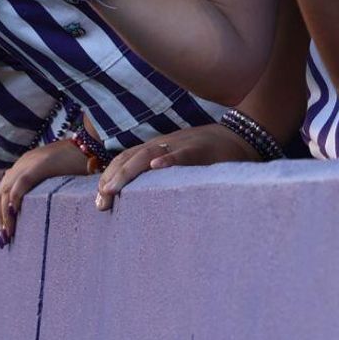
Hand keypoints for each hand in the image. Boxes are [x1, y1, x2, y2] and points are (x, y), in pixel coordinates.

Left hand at [0, 140, 89, 245]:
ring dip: (4, 214)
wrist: (89, 145)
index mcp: (24, 165)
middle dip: (0, 216)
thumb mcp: (55, 176)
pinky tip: (13, 215)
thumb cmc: (78, 164)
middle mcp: (22, 163)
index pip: (4, 190)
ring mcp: (28, 163)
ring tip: (8, 234)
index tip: (3, 230)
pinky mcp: (38, 166)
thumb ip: (43, 186)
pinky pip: (20, 185)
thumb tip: (40, 207)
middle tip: (3, 238)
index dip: (1, 211)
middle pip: (1, 192)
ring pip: (7, 191)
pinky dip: (14, 200)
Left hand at [94, 122, 258, 208]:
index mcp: (158, 149)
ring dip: (128, 172)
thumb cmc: (208, 155)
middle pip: (131, 157)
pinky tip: (156, 167)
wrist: (239, 138)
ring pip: (148, 154)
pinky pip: (182, 154)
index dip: (110, 175)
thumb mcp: (179, 161)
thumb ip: (162, 175)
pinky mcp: (200, 150)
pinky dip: (168, 159)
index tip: (99, 198)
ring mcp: (181, 146)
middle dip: (112, 178)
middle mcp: (164, 145)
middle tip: (101, 202)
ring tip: (113, 188)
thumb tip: (142, 198)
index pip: (126, 159)